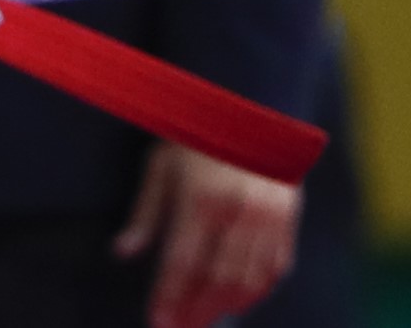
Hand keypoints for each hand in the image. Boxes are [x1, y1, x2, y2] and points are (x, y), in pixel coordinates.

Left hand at [112, 142, 301, 327]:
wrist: (250, 104)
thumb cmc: (196, 136)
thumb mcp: (161, 165)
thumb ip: (146, 213)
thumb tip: (123, 252)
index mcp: (200, 198)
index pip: (182, 263)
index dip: (169, 298)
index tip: (157, 321)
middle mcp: (236, 211)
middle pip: (216, 279)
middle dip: (195, 311)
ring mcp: (267, 216)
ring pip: (248, 279)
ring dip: (224, 307)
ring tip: (204, 319)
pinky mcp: (287, 217)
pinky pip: (275, 267)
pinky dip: (256, 291)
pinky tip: (237, 301)